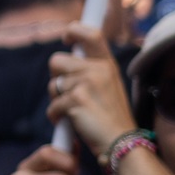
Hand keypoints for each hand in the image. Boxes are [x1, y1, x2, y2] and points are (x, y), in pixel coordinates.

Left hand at [45, 24, 134, 157]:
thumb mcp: (110, 86)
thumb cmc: (111, 118)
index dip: (74, 30)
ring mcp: (86, 84)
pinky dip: (57, 116)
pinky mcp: (75, 100)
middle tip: (68, 93)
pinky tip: (70, 122)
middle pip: (56, 61)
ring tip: (74, 111)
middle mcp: (97, 70)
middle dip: (57, 78)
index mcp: (107, 65)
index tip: (66, 36)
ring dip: (57, 100)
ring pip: (53, 85)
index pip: (91, 34)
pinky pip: (53, 105)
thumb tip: (63, 62)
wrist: (122, 144)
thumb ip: (91, 71)